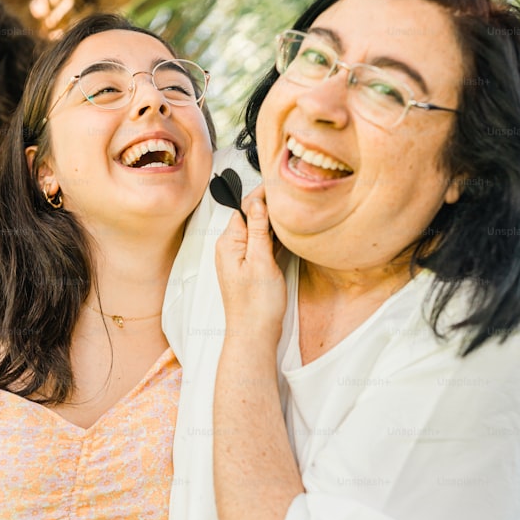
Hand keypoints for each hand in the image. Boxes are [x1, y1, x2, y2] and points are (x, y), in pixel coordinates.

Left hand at [214, 185, 286, 339]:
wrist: (254, 334)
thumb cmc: (256, 304)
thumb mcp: (261, 261)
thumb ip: (257, 230)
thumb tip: (256, 202)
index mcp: (228, 243)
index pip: (244, 207)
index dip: (261, 194)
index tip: (280, 185)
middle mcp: (230, 248)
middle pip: (249, 216)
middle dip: (267, 205)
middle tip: (289, 195)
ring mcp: (239, 258)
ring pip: (256, 230)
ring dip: (271, 222)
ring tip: (291, 211)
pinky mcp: (249, 267)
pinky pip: (260, 244)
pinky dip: (272, 237)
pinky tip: (285, 234)